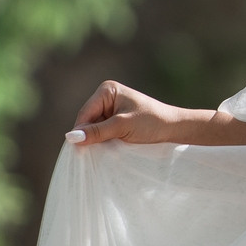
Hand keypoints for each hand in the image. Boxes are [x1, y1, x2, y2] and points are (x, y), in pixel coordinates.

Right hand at [68, 80, 187, 144]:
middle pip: (88, 121)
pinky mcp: (116, 121)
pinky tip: (108, 149)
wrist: (174, 129)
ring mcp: (111, 109)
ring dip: (97, 140)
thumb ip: (97, 131)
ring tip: (104, 151)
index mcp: (107, 90)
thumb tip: (71, 137)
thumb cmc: (151, 123)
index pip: (85, 113)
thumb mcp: (122, 127)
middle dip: (89, 136)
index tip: (78, 151)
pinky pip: (103, 132)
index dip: (81, 132)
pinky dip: (104, 141)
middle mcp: (107, 97)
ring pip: (94, 129)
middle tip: (91, 155)